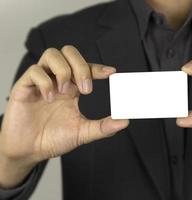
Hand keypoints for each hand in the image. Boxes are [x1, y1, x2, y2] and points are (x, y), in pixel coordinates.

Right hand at [0, 45, 128, 187]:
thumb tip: (125, 122)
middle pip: (69, 52)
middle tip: (86, 89)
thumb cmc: (54, 139)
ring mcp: (41, 82)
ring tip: (65, 92)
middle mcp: (58, 81)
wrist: (29, 152)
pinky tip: (49, 98)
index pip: (86, 68)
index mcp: (73, 89)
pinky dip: (45, 82)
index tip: (111, 73)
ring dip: (63, 70)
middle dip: (81, 66)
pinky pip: (34, 71)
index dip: (98, 67)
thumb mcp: (82, 133)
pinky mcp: (24, 87)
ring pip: (52, 54)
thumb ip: (103, 127)